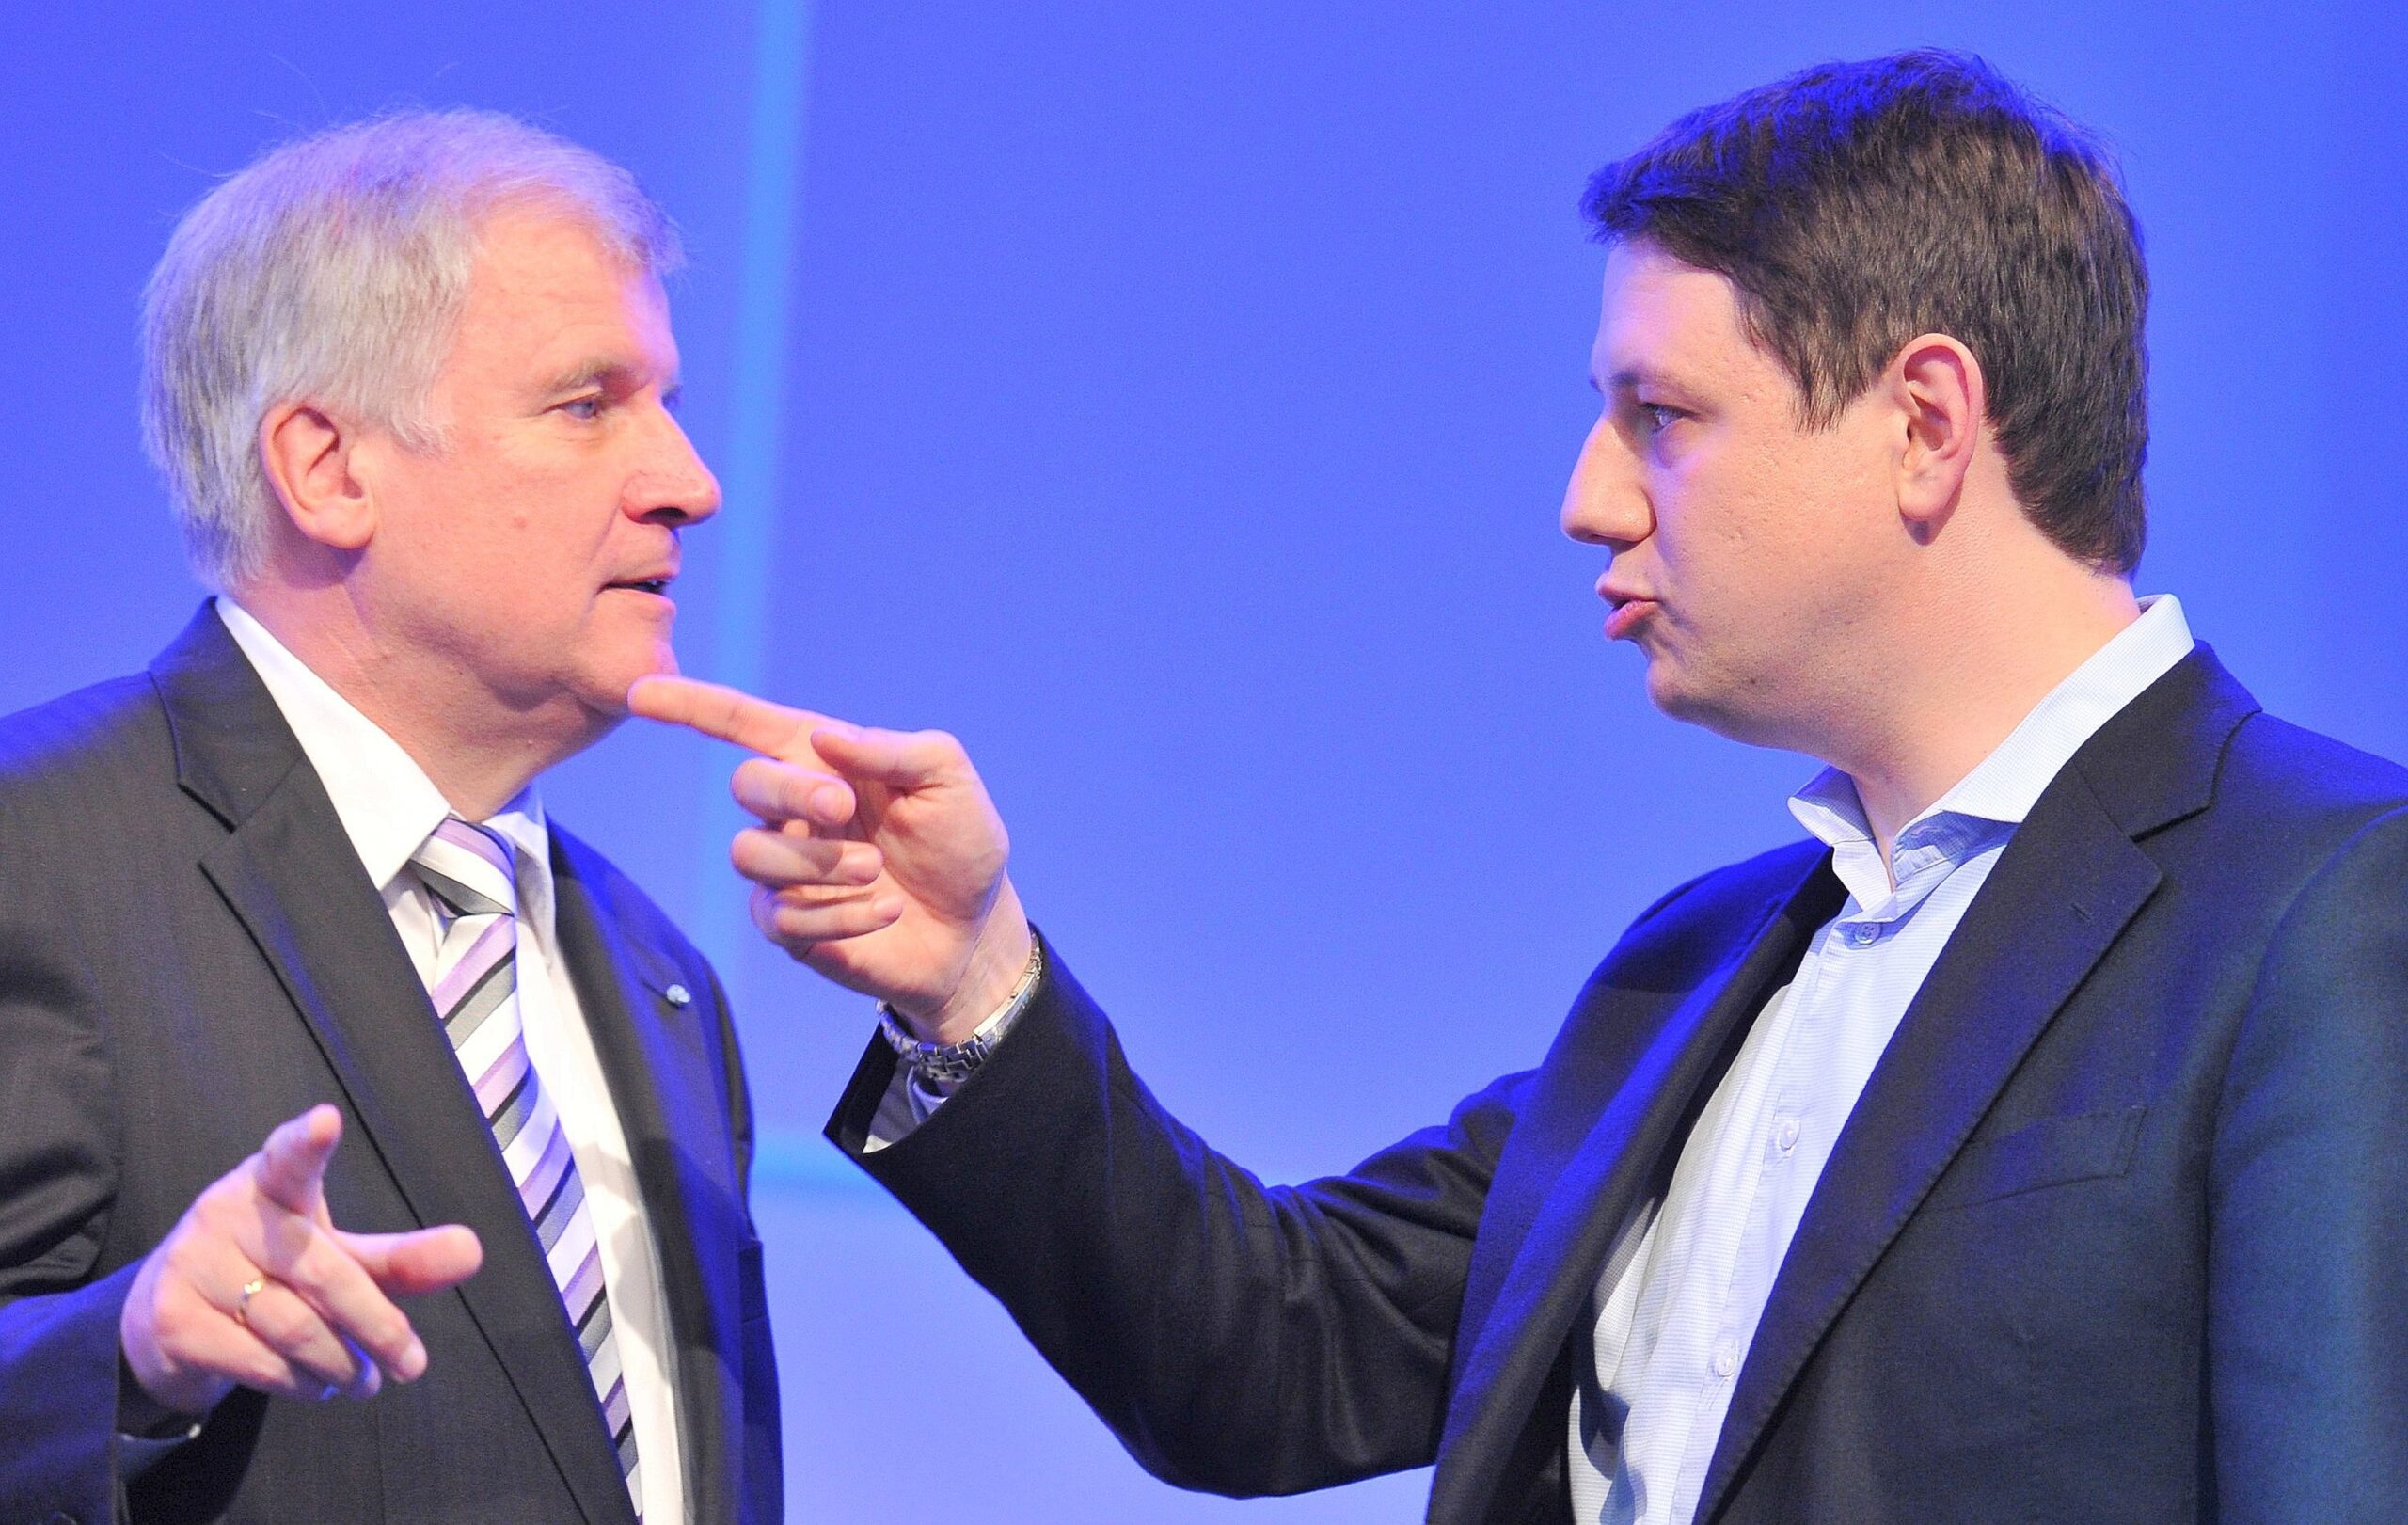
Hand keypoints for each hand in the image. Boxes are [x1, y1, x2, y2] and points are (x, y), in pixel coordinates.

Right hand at [119, 1105, 482, 1417]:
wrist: (163, 1321)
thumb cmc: (268, 1272)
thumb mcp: (335, 1258)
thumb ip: (399, 1259)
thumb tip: (471, 1251)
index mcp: (269, 1182)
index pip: (289, 1157)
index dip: (306, 1142)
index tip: (326, 1121)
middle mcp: (225, 1213)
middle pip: (323, 1272)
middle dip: (378, 1324)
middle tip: (412, 1364)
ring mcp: (192, 1266)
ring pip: (293, 1326)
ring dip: (341, 1364)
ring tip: (362, 1380)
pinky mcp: (173, 1321)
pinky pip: (257, 1361)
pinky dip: (299, 1383)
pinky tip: (316, 1386)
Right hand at [627, 675, 1033, 1043]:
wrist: (973, 928)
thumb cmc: (961, 843)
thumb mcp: (949, 780)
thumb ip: (896, 750)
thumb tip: (826, 739)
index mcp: (821, 761)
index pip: (742, 724)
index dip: (690, 704)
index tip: (641, 690)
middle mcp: (793, 810)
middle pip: (746, 785)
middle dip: (792, 792)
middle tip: (848, 808)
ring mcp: (785, 870)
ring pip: (752, 853)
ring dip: (819, 862)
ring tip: (875, 871)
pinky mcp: (789, 925)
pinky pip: (782, 915)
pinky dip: (841, 913)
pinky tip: (885, 911)